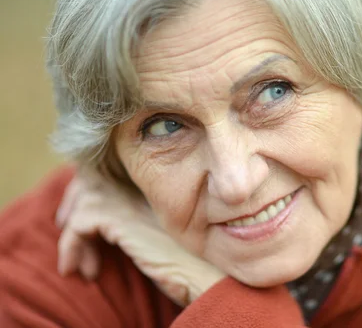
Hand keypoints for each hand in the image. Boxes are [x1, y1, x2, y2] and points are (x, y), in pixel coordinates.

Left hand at [56, 170, 225, 306]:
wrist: (209, 274)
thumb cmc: (193, 259)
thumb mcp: (164, 231)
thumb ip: (141, 216)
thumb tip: (112, 223)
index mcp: (155, 182)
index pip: (111, 171)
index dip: (90, 191)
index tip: (80, 222)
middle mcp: (144, 183)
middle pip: (93, 178)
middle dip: (75, 204)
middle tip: (69, 233)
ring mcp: (133, 198)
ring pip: (85, 199)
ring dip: (74, 235)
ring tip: (81, 264)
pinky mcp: (123, 217)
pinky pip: (81, 222)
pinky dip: (73, 246)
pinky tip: (86, 270)